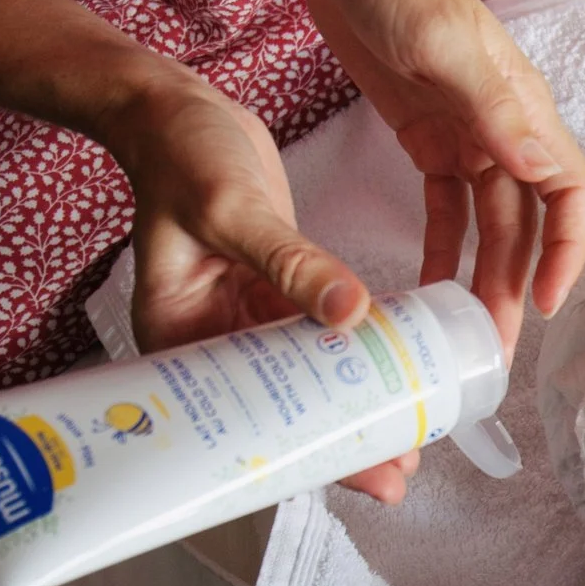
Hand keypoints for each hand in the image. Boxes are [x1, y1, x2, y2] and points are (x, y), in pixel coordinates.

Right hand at [100, 69, 420, 502]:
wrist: (176, 111)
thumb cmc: (180, 155)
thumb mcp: (233, 209)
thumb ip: (293, 261)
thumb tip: (353, 313)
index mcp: (175, 336)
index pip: (238, 416)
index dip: (294, 452)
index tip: (349, 474)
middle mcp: (208, 340)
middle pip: (277, 409)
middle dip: (335, 441)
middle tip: (397, 473)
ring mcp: (242, 319)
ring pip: (305, 378)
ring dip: (354, 403)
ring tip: (409, 437)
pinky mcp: (273, 293)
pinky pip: (319, 335)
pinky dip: (355, 353)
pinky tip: (398, 373)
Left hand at [307, 0, 584, 355]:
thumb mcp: (443, 45)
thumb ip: (494, 109)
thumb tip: (543, 170)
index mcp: (522, 109)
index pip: (568, 193)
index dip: (566, 250)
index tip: (546, 300)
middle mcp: (505, 130)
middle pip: (525, 225)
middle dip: (517, 285)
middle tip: (495, 347)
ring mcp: (468, 136)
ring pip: (488, 225)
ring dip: (483, 278)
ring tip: (464, 334)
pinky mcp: (429, 137)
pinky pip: (446, 208)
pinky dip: (442, 248)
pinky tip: (429, 285)